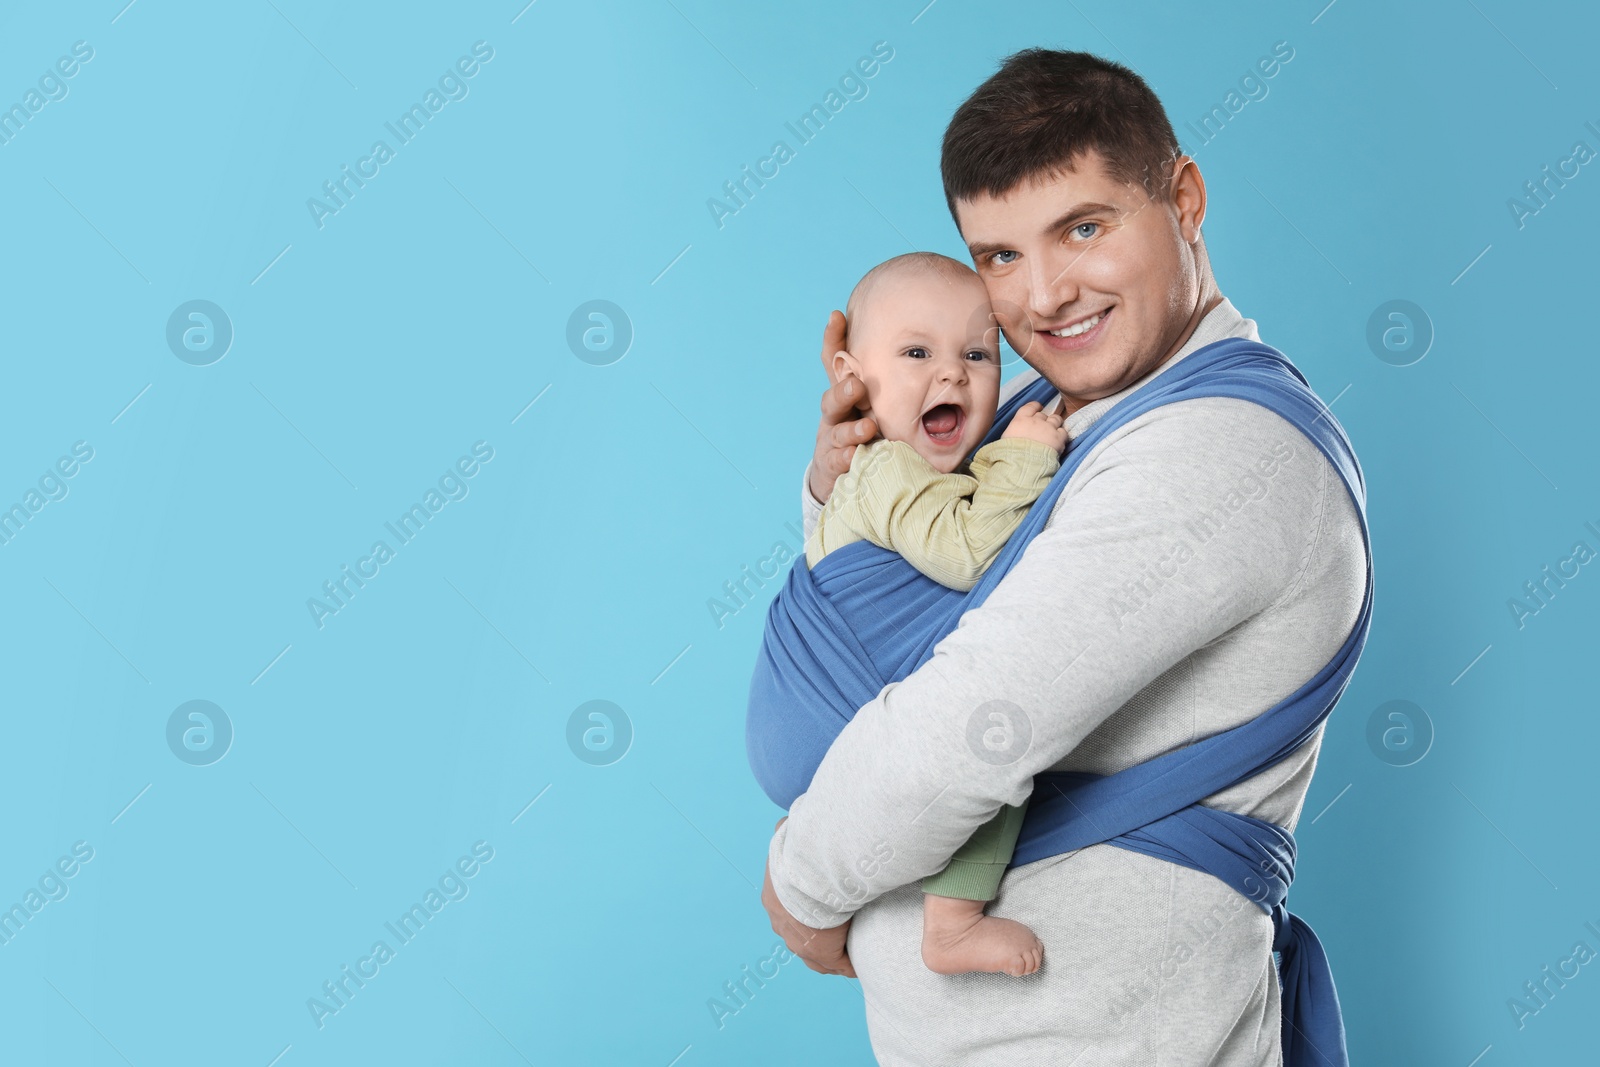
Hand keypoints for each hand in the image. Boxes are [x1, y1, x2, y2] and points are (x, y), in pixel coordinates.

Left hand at [763, 816, 856, 977]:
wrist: (811, 874)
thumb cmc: (799, 852)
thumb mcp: (786, 835)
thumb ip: (787, 831)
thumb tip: (788, 820)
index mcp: (774, 900)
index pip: (787, 914)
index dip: (804, 914)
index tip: (820, 910)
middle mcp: (782, 925)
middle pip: (800, 939)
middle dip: (815, 937)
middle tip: (836, 932)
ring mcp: (800, 944)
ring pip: (817, 957)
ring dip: (833, 953)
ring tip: (849, 952)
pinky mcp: (822, 954)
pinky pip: (839, 965)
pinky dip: (849, 964)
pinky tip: (859, 962)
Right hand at [809, 311, 877, 504]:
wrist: (842, 471)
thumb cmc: (868, 430)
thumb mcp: (876, 404)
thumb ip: (892, 382)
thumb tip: (924, 350)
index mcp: (845, 394)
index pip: (834, 363)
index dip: (833, 340)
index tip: (837, 316)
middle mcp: (835, 414)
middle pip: (832, 399)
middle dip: (843, 391)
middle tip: (857, 385)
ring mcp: (831, 439)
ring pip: (837, 431)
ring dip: (851, 429)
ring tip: (868, 428)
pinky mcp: (832, 464)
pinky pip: (839, 460)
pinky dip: (846, 456)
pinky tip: (854, 455)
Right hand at [1001, 399, 1067, 452]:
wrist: (1024, 465)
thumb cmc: (1011, 454)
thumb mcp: (1005, 440)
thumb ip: (1012, 432)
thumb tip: (1013, 434)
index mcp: (1021, 420)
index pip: (1030, 407)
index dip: (1035, 406)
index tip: (1038, 407)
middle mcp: (1035, 421)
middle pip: (1043, 415)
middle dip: (1043, 420)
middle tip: (1042, 428)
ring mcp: (1048, 428)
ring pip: (1056, 419)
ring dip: (1055, 424)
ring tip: (1053, 431)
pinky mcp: (1058, 438)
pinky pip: (1063, 431)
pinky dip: (1062, 435)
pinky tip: (1059, 441)